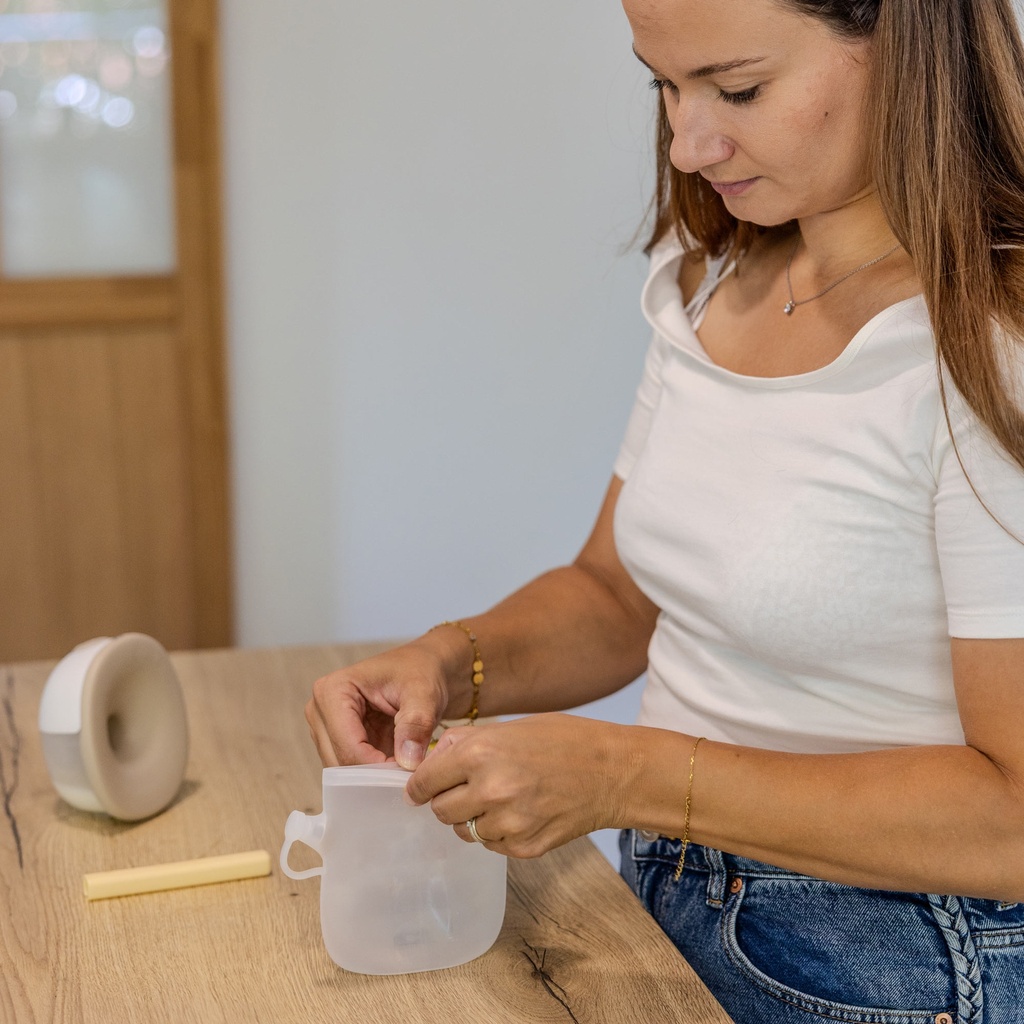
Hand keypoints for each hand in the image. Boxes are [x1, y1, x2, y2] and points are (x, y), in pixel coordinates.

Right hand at [306, 641, 449, 768]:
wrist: (424, 668)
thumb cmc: (420, 671)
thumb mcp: (424, 693)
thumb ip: (416, 724)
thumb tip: (407, 762)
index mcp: (332, 690)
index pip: (347, 745)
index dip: (376, 765)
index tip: (407, 772)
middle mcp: (320, 710)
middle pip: (339, 761)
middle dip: (374, 773)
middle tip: (408, 776)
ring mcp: (326, 728)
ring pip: (343, 770)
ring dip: (374, 776)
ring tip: (405, 769)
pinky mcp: (338, 740)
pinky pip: (351, 768)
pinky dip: (374, 773)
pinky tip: (397, 768)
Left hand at [405, 714, 631, 857]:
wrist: (614, 771)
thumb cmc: (564, 740)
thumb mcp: (511, 726)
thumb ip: (466, 743)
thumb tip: (431, 761)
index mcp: (479, 754)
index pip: (423, 783)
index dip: (418, 787)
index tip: (419, 790)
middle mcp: (490, 790)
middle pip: (440, 812)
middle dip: (447, 801)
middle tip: (466, 790)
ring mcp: (509, 823)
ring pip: (465, 832)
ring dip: (474, 819)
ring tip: (503, 799)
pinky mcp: (526, 847)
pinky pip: (493, 845)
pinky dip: (500, 832)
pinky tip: (523, 812)